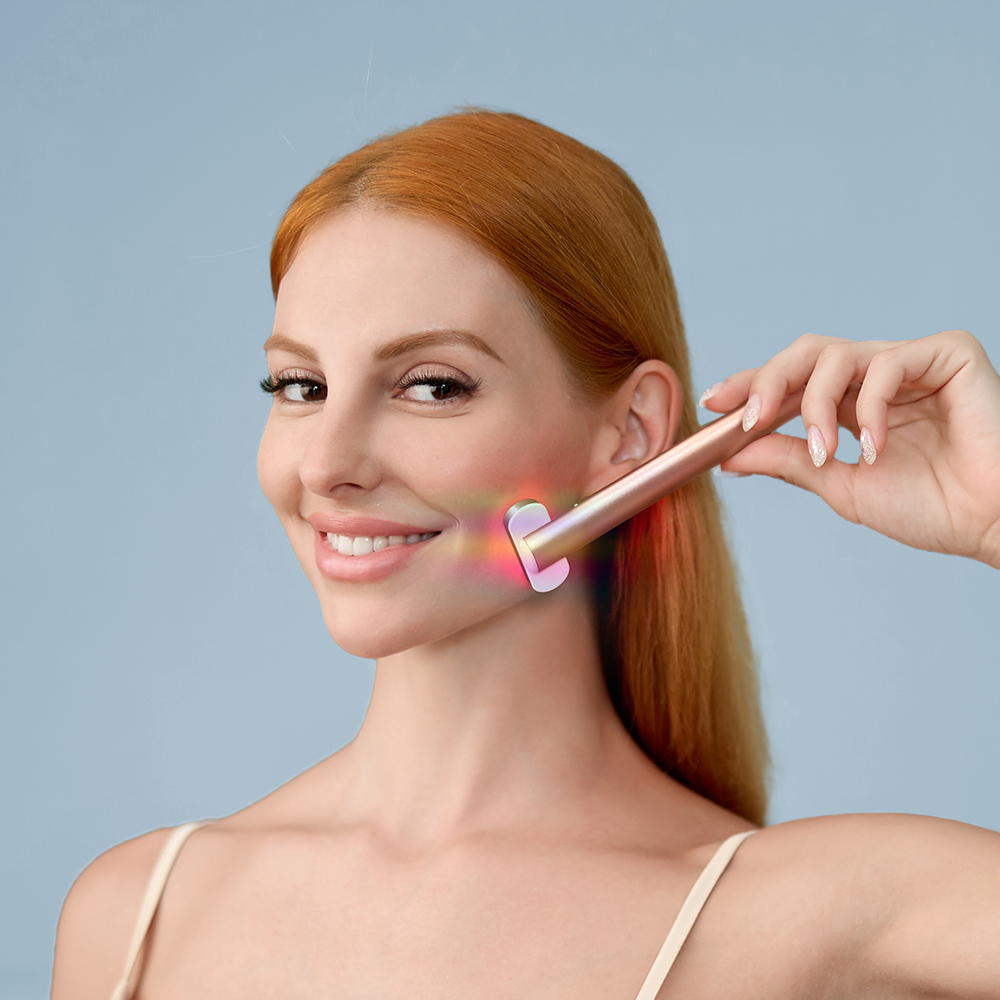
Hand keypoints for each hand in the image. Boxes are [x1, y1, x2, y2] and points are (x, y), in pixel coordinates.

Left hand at [702, 331, 999, 567]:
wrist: (991, 523)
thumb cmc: (931, 507)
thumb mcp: (839, 484)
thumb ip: (788, 460)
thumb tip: (730, 451)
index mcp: (852, 404)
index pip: (792, 380)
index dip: (750, 384)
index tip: (712, 404)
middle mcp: (877, 377)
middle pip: (806, 352)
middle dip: (767, 381)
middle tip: (747, 417)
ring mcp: (911, 362)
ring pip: (837, 355)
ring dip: (815, 405)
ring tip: (827, 453)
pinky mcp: (947, 354)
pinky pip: (886, 364)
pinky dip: (869, 409)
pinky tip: (876, 448)